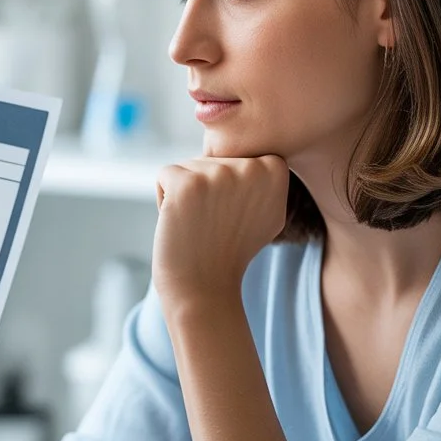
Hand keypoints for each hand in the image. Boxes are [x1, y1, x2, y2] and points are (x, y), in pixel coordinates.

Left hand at [152, 156, 288, 308]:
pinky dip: (163, 198)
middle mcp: (252, 167)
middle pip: (211, 159)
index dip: (229, 187)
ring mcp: (218, 174)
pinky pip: (165, 174)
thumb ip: (265, 179)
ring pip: (188, 166)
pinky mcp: (186, 183)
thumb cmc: (231, 250)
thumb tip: (259, 154)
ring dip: (185, 194)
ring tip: (199, 224)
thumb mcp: (268, 212)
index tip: (234, 215)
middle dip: (205, 189)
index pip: (236, 156)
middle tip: (214, 224)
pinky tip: (179, 222)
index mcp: (276, 169)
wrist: (205, 286)